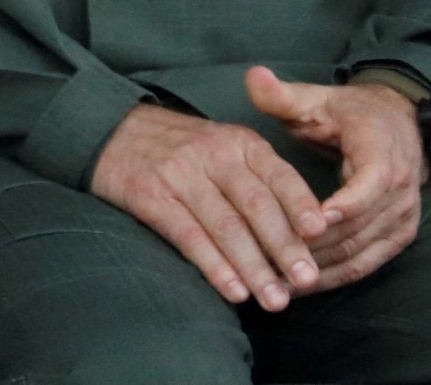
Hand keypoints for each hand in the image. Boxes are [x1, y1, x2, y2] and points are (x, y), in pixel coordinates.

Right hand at [91, 97, 328, 310]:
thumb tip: (302, 233)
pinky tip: (233, 291)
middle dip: (284, 247)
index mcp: (238, 142)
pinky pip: (189, 236)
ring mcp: (180, 175)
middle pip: (256, 205)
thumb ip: (258, 179)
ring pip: (226, 226)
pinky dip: (214, 266)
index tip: (321, 234)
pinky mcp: (151, 196)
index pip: (278, 175)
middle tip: (306, 281)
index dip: (300, 205)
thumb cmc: (180, 148)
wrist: (109, 129)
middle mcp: (212, 154)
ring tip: (275, 300)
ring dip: (254, 267)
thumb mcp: (223, 146)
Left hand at [247, 66, 423, 290]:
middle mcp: (399, 191)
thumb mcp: (316, 99)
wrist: (397, 126)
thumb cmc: (349, 114)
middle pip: (357, 230)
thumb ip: (283, 95)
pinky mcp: (398, 237)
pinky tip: (299, 288)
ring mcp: (402, 218)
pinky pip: (366, 265)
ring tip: (275, 282)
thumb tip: (252, 75)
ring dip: (319, 271)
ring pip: (359, 254)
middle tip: (269, 264)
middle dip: (314, 249)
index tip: (304, 225)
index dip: (339, 208)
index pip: (367, 188)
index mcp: (383, 155)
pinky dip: (333, 278)